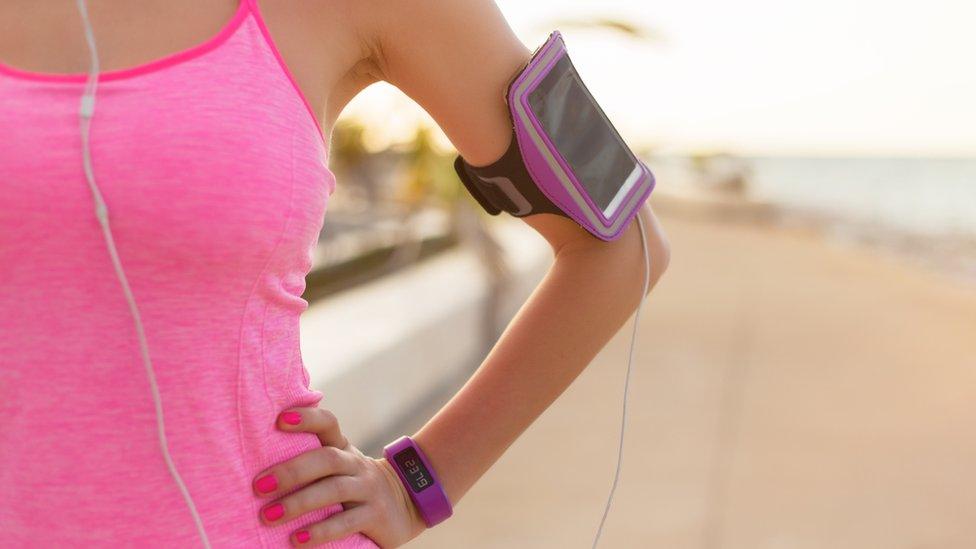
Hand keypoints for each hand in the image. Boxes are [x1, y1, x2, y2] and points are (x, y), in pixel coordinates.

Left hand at [251, 407, 427, 546]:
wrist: (407, 502)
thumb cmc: (354, 485)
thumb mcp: (339, 466)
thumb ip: (311, 459)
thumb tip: (259, 466)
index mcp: (343, 448)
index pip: (328, 424)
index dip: (307, 418)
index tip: (280, 420)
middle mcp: (356, 464)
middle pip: (327, 459)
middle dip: (291, 471)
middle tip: (259, 486)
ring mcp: (369, 489)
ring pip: (335, 490)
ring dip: (299, 503)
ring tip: (269, 517)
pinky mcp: (376, 516)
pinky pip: (347, 522)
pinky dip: (321, 531)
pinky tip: (297, 540)